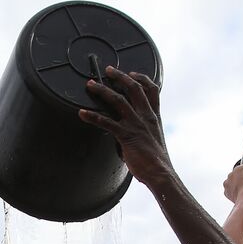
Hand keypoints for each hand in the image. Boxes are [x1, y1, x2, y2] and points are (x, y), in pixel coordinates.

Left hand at [78, 67, 172, 187]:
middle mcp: (146, 116)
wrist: (160, 173)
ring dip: (102, 90)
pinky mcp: (126, 135)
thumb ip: (139, 132)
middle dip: (120, 76)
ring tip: (90, 85)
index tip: (132, 73)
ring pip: (118, 100)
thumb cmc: (156, 162)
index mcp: (154, 117)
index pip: (152, 90)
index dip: (142, 78)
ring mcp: (136, 124)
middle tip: (109, 70)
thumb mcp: (152, 141)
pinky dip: (92, 116)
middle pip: (134, 88)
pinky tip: (82, 113)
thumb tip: (124, 135)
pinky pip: (106, 122)